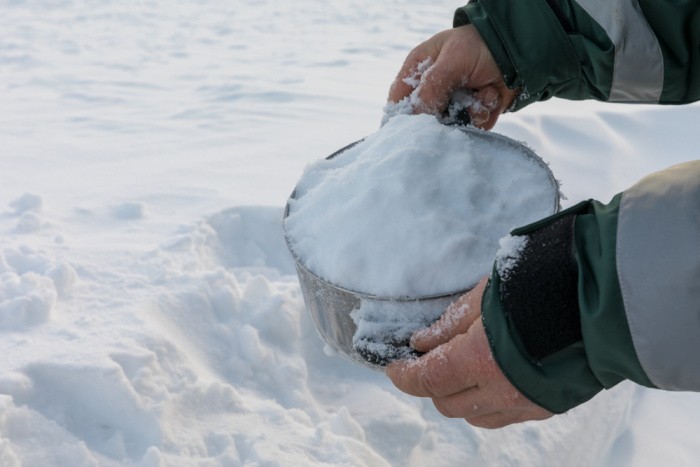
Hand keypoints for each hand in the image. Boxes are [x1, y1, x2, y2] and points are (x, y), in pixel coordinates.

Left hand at [386, 277, 552, 428]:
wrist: (603, 298)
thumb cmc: (540, 285)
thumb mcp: (484, 295)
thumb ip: (449, 324)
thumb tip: (421, 343)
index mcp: (481, 360)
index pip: (428, 380)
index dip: (405, 376)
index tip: (394, 367)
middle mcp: (502, 391)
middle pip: (447, 403)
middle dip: (431, 384)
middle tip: (429, 360)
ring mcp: (527, 404)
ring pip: (474, 415)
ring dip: (459, 395)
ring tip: (460, 368)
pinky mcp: (548, 407)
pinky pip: (503, 416)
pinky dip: (486, 401)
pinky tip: (490, 376)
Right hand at [388, 25, 515, 129]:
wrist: (517, 53)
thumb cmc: (479, 46)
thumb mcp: (452, 60)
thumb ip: (431, 87)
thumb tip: (417, 116)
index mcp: (418, 70)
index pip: (399, 97)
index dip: (401, 114)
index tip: (410, 127)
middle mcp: (432, 89)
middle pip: (423, 119)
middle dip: (441, 117)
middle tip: (455, 106)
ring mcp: (451, 104)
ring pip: (449, 125)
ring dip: (468, 111)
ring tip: (480, 93)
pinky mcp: (470, 115)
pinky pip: (471, 127)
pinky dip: (484, 112)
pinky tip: (490, 94)